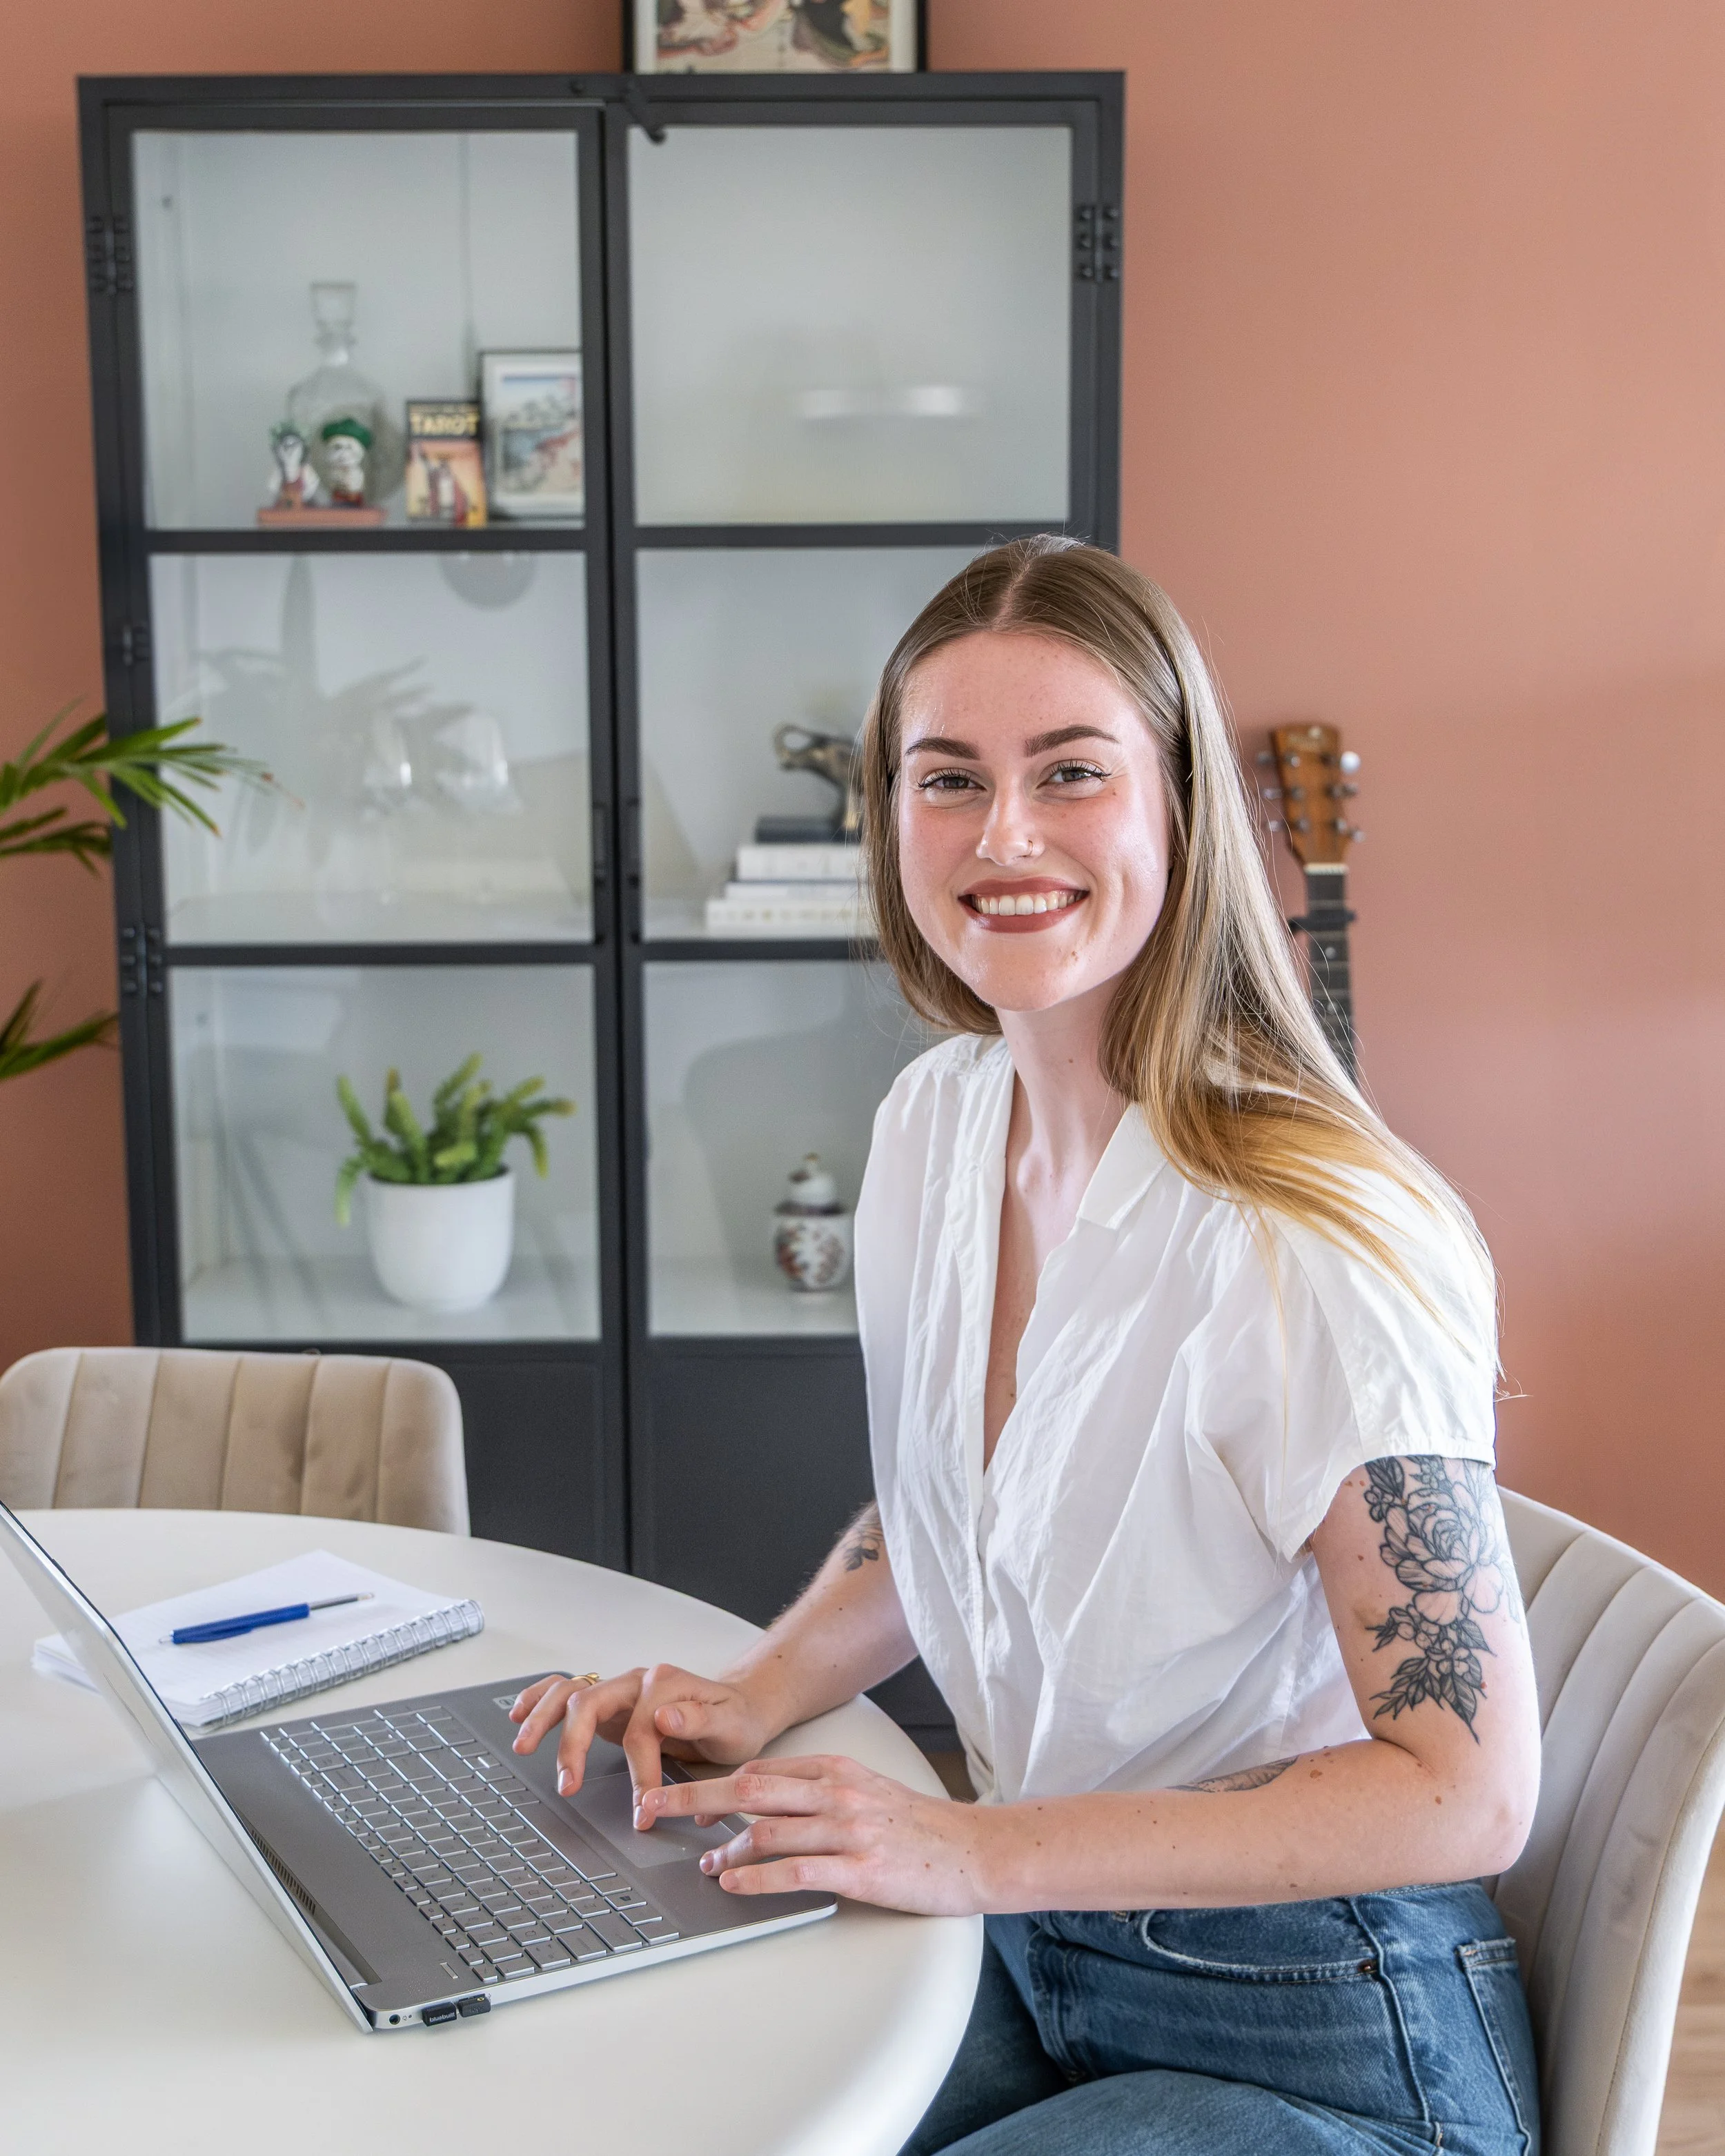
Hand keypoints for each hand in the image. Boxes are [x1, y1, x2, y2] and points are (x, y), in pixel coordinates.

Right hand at [508, 1664, 776, 1801]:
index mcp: (665, 1684)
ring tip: (524, 1746)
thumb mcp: (731, 1724)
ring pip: (570, 1692)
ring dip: (543, 1718)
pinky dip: (540, 1698)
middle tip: (568, 1786)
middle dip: (573, 1745)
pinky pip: (566, 1691)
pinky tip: (520, 1714)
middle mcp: (636, 1681)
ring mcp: (619, 1690)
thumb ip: (699, 1719)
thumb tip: (664, 1716)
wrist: (741, 1708)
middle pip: (590, 1702)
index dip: (640, 1773)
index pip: (639, 1729)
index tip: (644, 1810)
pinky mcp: (609, 1702)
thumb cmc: (735, 1720)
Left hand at [636, 1753, 990, 1915]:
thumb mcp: (866, 1791)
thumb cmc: (918, 1825)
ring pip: (768, 1829)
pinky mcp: (860, 1869)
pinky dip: (757, 1876)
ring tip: (698, 1863)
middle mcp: (836, 1793)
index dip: (710, 1783)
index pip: (759, 1771)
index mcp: (835, 1771)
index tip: (677, 1793)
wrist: (974, 1849)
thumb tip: (762, 1809)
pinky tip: (732, 1882)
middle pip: (749, 1790)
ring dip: (723, 1847)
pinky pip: (796, 1870)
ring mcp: (848, 1830)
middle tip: (653, 1809)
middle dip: (694, 1799)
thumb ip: (817, 1794)